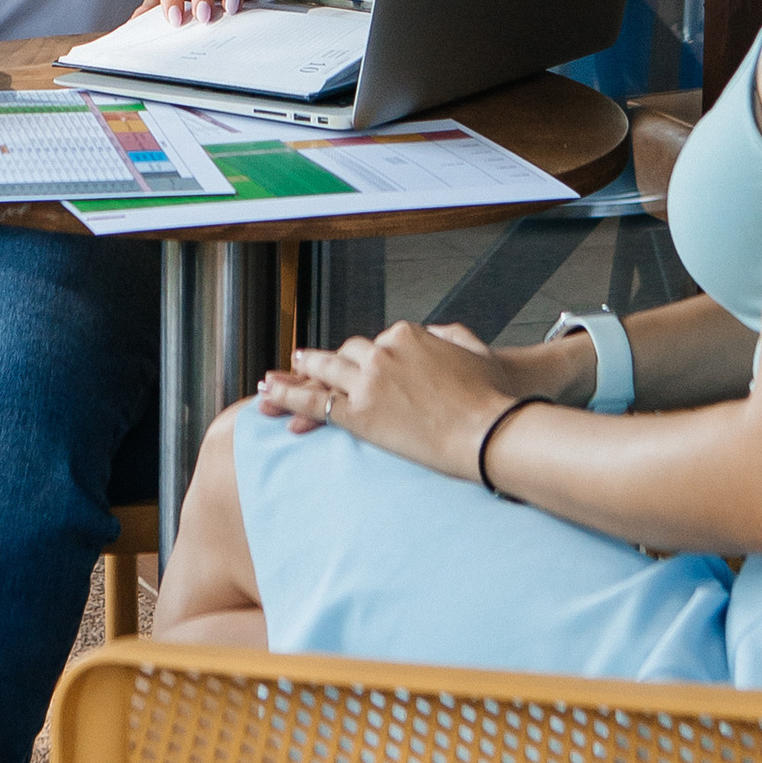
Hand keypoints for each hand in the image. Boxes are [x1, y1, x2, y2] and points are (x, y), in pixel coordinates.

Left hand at [256, 317, 524, 476]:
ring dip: (301, 371)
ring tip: (282, 373)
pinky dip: (288, 396)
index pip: (376, 342)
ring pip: (325, 371)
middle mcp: (383, 352)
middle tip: (305, 362)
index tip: (358, 364)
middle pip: (347, 353)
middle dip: (327, 361)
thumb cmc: (492, 397)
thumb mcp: (474, 350)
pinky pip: (315, 403)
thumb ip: (451, 336)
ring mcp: (369, 381)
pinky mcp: (361, 414)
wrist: (491, 430)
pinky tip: (269, 394)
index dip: (364, 357)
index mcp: (408, 334)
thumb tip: (439, 332)